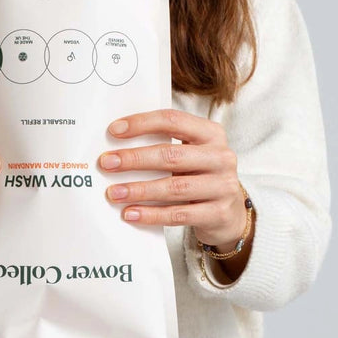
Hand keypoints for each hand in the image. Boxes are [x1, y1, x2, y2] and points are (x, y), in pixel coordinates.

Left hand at [98, 108, 248, 254]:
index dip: (142, 124)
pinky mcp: (218, 213)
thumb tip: (118, 148)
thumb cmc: (200, 179)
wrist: (230, 215)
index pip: (173, 121)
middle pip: (171, 154)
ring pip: (174, 187)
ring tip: (114, 193)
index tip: (114, 131)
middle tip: (107, 163)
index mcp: (211, 134)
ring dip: (139, 190)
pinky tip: (131, 213)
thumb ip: (165, 148)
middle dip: (134, 159)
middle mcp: (220, 157)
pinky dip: (152, 215)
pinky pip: (178, 214)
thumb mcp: (190, 157)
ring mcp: (223, 186)